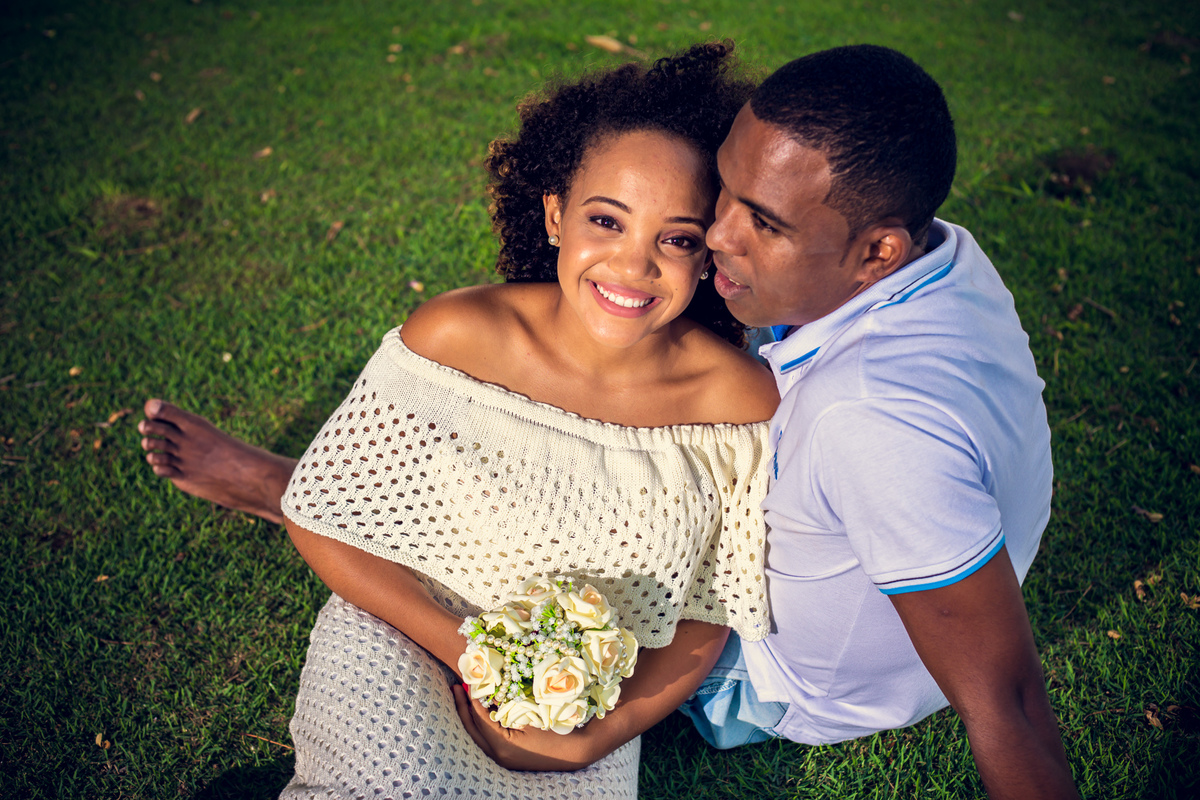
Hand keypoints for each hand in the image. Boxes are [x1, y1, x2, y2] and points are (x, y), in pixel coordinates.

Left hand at [452, 685, 591, 771]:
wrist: (576, 750)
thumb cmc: (557, 729)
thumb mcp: (531, 712)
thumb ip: (508, 703)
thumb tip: (490, 689)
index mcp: (503, 745)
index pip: (481, 718)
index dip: (473, 698)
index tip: (468, 680)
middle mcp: (499, 755)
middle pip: (473, 729)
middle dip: (462, 708)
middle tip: (456, 687)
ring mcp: (503, 758)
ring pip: (478, 735)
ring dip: (470, 715)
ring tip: (463, 696)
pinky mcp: (509, 756)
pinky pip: (489, 738)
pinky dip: (483, 723)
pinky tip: (482, 709)